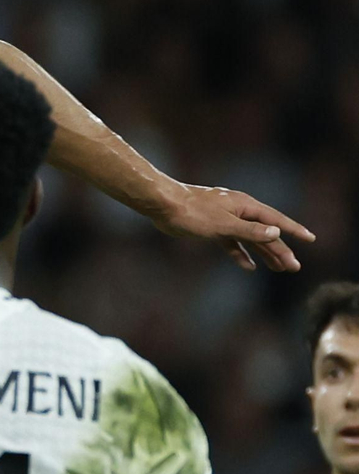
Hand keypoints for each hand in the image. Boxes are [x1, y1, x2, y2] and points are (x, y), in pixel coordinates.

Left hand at [151, 183, 314, 270]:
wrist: (163, 206)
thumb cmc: (192, 212)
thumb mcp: (223, 224)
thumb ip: (249, 230)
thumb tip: (275, 232)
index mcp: (245, 206)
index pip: (275, 220)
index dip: (293, 230)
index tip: (310, 238)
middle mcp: (238, 211)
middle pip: (265, 232)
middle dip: (280, 249)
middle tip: (294, 267)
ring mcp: (226, 219)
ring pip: (250, 239)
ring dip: (264, 253)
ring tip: (279, 268)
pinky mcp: (212, 227)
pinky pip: (232, 242)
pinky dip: (241, 253)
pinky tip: (249, 266)